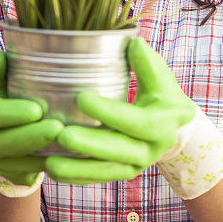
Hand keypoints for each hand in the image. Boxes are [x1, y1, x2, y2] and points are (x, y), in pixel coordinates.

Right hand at [0, 49, 63, 185]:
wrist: (8, 133)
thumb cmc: (10, 99)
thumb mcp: (4, 84)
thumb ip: (1, 70)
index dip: (11, 113)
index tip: (37, 109)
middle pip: (4, 143)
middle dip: (32, 136)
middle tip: (57, 127)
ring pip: (19, 164)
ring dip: (43, 154)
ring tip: (68, 142)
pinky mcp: (15, 177)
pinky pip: (32, 175)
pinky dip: (51, 165)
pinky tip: (71, 156)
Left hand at [45, 37, 195, 184]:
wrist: (174, 127)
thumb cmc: (162, 94)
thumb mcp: (160, 78)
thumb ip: (147, 63)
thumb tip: (135, 43)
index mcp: (161, 124)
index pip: (134, 120)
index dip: (108, 111)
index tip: (80, 98)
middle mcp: (150, 150)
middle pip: (117, 150)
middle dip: (89, 145)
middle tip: (61, 136)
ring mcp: (135, 165)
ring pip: (105, 170)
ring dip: (76, 168)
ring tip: (48, 163)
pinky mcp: (121, 173)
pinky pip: (97, 178)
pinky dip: (75, 176)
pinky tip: (50, 171)